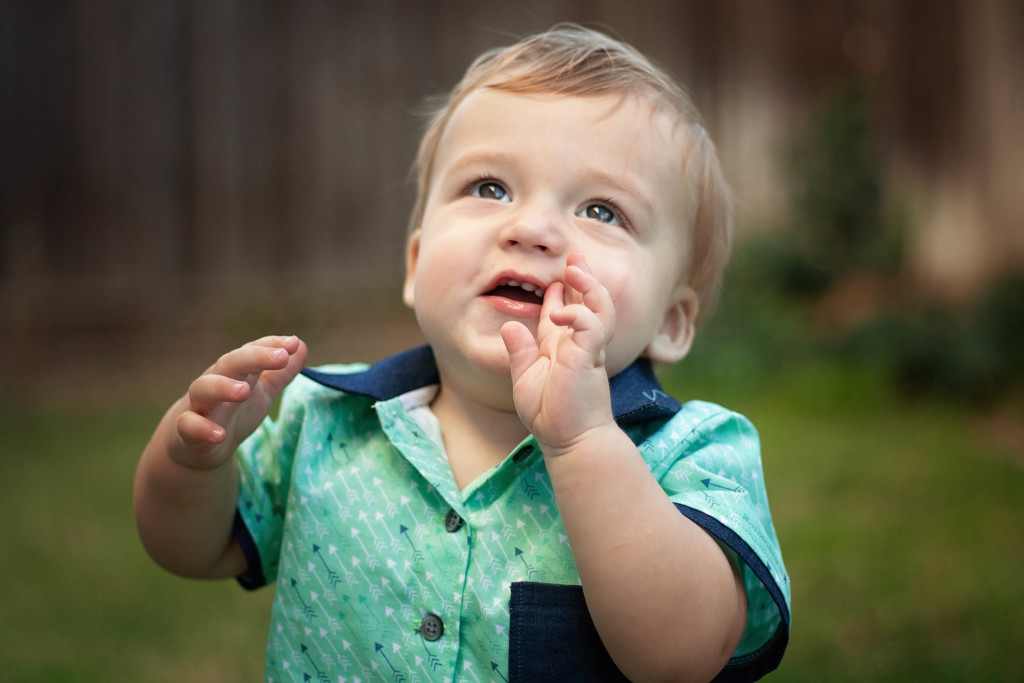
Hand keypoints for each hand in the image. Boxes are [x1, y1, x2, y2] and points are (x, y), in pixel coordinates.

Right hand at [170, 335, 306, 469]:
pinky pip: (189, 426)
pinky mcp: (186, 430)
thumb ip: (281, 374)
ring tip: (244, 391)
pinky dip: (202, 429)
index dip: (271, 345)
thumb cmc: (232, 411)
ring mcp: (199, 405)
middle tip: (281, 357)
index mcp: (236, 372)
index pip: (252, 351)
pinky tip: (219, 435)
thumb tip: (301, 345)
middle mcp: (215, 382)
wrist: (196, 445)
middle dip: (255, 357)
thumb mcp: (262, 393)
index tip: (293, 344)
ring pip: (203, 388)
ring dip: (222, 387)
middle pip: (230, 362)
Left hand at [501, 254, 615, 452]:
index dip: (562, 293)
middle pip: (587, 301)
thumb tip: (510, 326)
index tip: (558, 277)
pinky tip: (560, 312)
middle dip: (583, 277)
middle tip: (576, 256)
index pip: (564, 312)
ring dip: (589, 285)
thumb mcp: (525, 379)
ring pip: (599, 307)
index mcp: (562, 348)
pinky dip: (578, 313)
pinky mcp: (591, 356)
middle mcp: (578, 344)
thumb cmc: (551, 416)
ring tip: (576, 267)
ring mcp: (588, 349)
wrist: (570, 441)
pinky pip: (591, 324)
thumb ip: (519, 352)